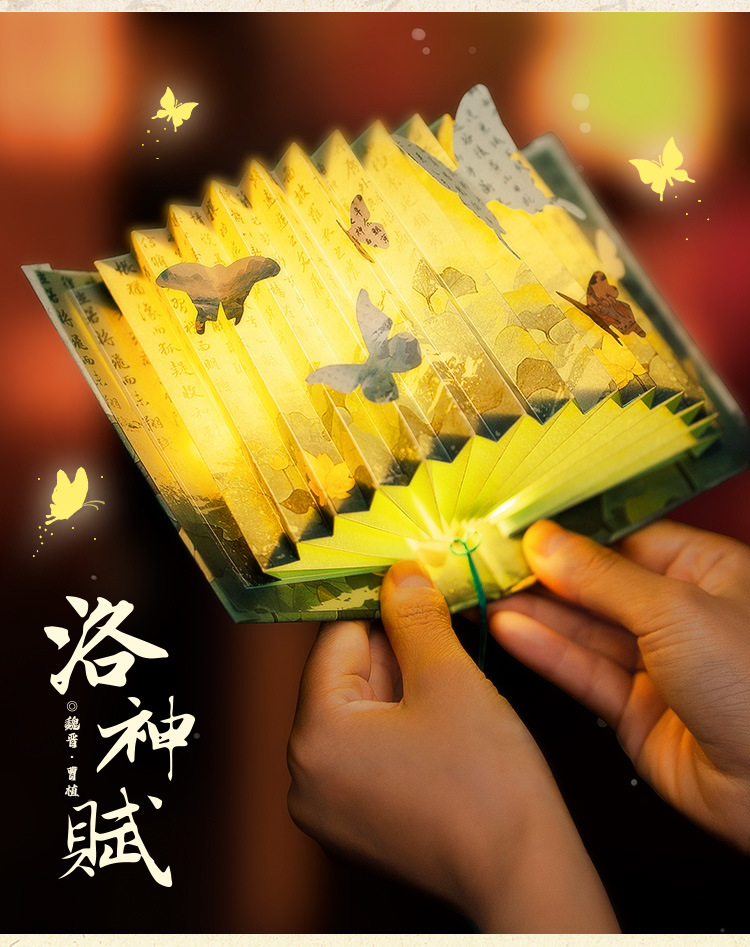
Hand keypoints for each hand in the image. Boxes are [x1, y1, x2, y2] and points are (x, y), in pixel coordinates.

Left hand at [288, 560, 618, 931]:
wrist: (524, 878)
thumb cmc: (488, 786)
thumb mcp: (449, 678)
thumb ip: (415, 617)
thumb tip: (399, 574)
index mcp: (315, 736)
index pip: (337, 638)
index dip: (379, 604)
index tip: (411, 582)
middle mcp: (305, 777)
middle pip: (346, 676)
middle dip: (395, 648)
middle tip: (442, 626)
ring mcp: (328, 807)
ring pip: (360, 713)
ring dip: (402, 685)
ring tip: (451, 683)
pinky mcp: (356, 824)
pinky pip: (368, 751)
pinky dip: (401, 725)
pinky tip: (444, 722)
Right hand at [490, 519, 749, 852]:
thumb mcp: (675, 610)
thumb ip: (601, 576)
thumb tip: (546, 542)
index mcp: (708, 574)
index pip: (627, 544)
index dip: (576, 541)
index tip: (525, 536)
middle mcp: (682, 617)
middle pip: (600, 588)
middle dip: (547, 578)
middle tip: (492, 565)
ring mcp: (659, 666)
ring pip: (587, 633)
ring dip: (537, 615)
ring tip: (488, 595)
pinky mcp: (636, 712)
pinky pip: (585, 674)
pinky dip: (547, 653)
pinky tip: (511, 631)